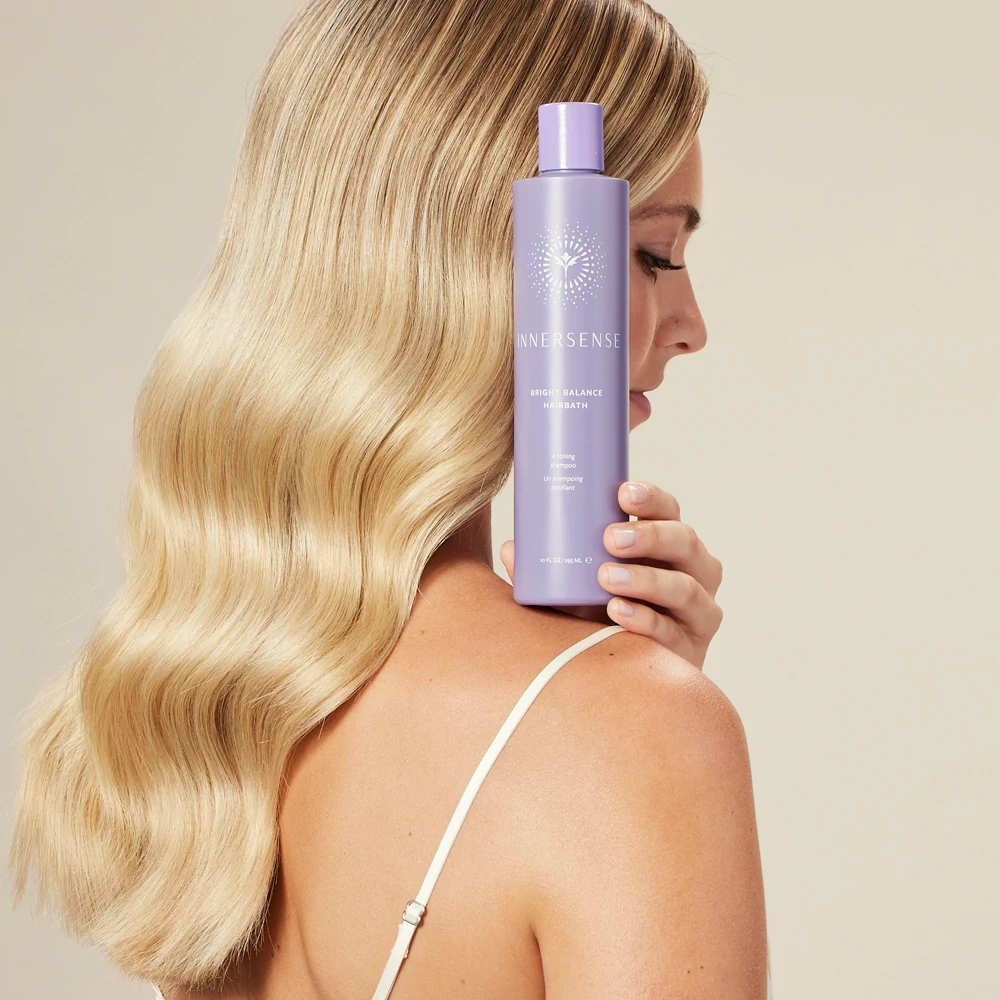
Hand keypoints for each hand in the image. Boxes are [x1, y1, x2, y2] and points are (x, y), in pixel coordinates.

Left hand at [499, 482, 723, 668]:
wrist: (619, 670)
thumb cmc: (598, 611)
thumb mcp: (576, 583)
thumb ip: (547, 569)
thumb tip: (512, 549)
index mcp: (669, 544)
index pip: (670, 511)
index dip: (652, 498)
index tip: (622, 492)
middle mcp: (693, 572)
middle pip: (685, 542)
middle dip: (650, 536)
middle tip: (610, 537)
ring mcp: (696, 612)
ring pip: (685, 588)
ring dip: (646, 579)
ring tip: (606, 576)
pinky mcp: (690, 648)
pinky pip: (672, 632)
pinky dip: (644, 620)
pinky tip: (618, 611)